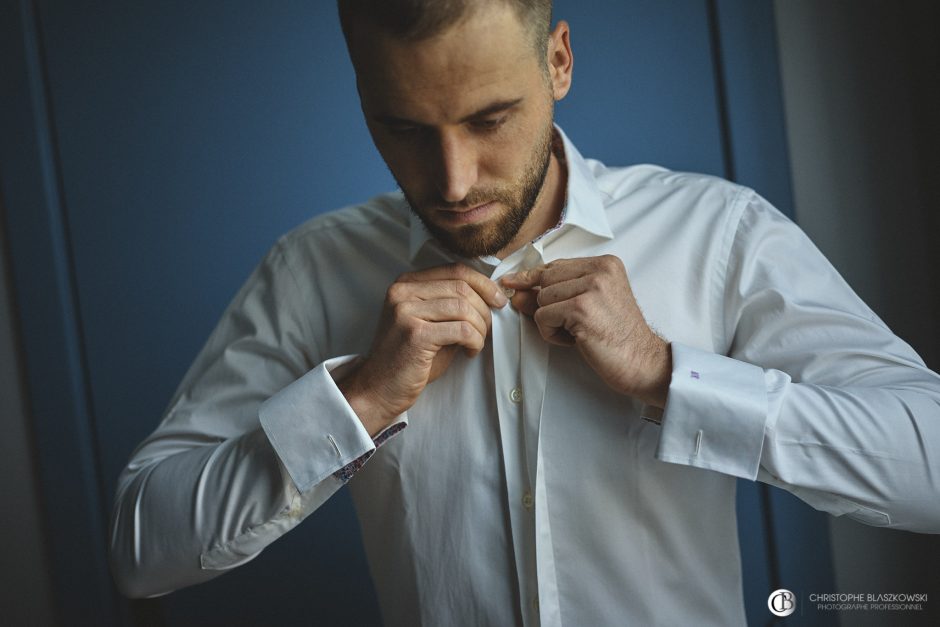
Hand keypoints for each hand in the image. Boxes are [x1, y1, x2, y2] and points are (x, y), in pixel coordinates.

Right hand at [336, 263, 507, 434]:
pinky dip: (475, 341)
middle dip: (484, 308)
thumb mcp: (429, 321)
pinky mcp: (415, 334)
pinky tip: (469, 352)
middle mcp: (403, 292)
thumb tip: (491, 295)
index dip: (483, 283)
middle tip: (489, 328)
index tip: (498, 299)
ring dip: (480, 327)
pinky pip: (462, 330)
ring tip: (477, 342)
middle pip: (461, 286)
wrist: (380, 387)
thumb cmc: (410, 357)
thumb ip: (451, 303)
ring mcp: (406, 312)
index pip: (455, 270)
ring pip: (464, 307)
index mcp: (406, 283)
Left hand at [500, 255, 670, 407]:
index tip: (512, 282)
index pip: (555, 265)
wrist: (642, 362)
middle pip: (545, 280)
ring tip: (577, 333)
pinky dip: (551, 334)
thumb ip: (554, 295)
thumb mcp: (586, 308)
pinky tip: (575, 341)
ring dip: (551, 322)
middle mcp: (600, 269)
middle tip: (569, 326)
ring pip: (542, 299)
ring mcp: (591, 287)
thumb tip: (516, 292)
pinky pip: (543, 317)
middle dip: (545, 305)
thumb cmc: (615, 337)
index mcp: (605, 264)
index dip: (532, 277)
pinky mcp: (581, 308)